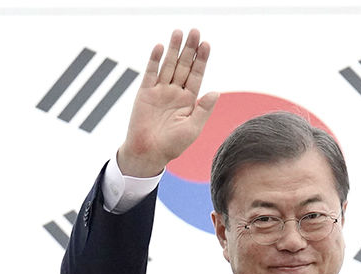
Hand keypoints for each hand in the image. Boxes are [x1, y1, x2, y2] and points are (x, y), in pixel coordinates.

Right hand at [117, 28, 218, 177]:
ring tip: (179, 32)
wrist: (148, 153)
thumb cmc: (172, 146)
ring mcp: (159, 91)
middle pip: (184, 66)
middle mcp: (175, 93)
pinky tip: (160, 47)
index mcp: (188, 100)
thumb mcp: (192, 128)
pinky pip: (150, 73)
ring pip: (168, 65)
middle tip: (195, 32)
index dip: (201, 60)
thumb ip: (203, 110)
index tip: (206, 45)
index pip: (196, 75)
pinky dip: (154, 60)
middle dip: (189, 49)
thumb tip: (216, 91)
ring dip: (173, 49)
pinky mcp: (145, 93)